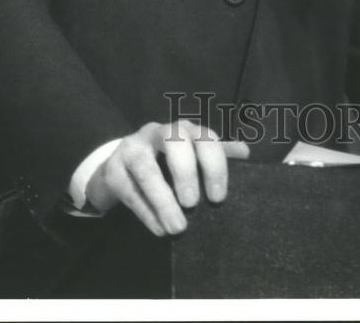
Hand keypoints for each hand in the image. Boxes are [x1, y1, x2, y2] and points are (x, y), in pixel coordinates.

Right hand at [86, 120, 249, 235]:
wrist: (122, 163)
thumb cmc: (167, 160)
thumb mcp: (193, 154)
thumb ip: (218, 153)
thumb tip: (247, 153)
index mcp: (185, 130)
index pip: (204, 137)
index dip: (214, 165)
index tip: (218, 197)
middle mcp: (159, 132)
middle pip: (174, 139)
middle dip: (185, 171)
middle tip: (193, 204)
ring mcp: (133, 147)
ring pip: (146, 167)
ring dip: (162, 199)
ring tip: (178, 228)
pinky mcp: (113, 168)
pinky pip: (128, 190)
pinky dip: (145, 212)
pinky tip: (159, 230)